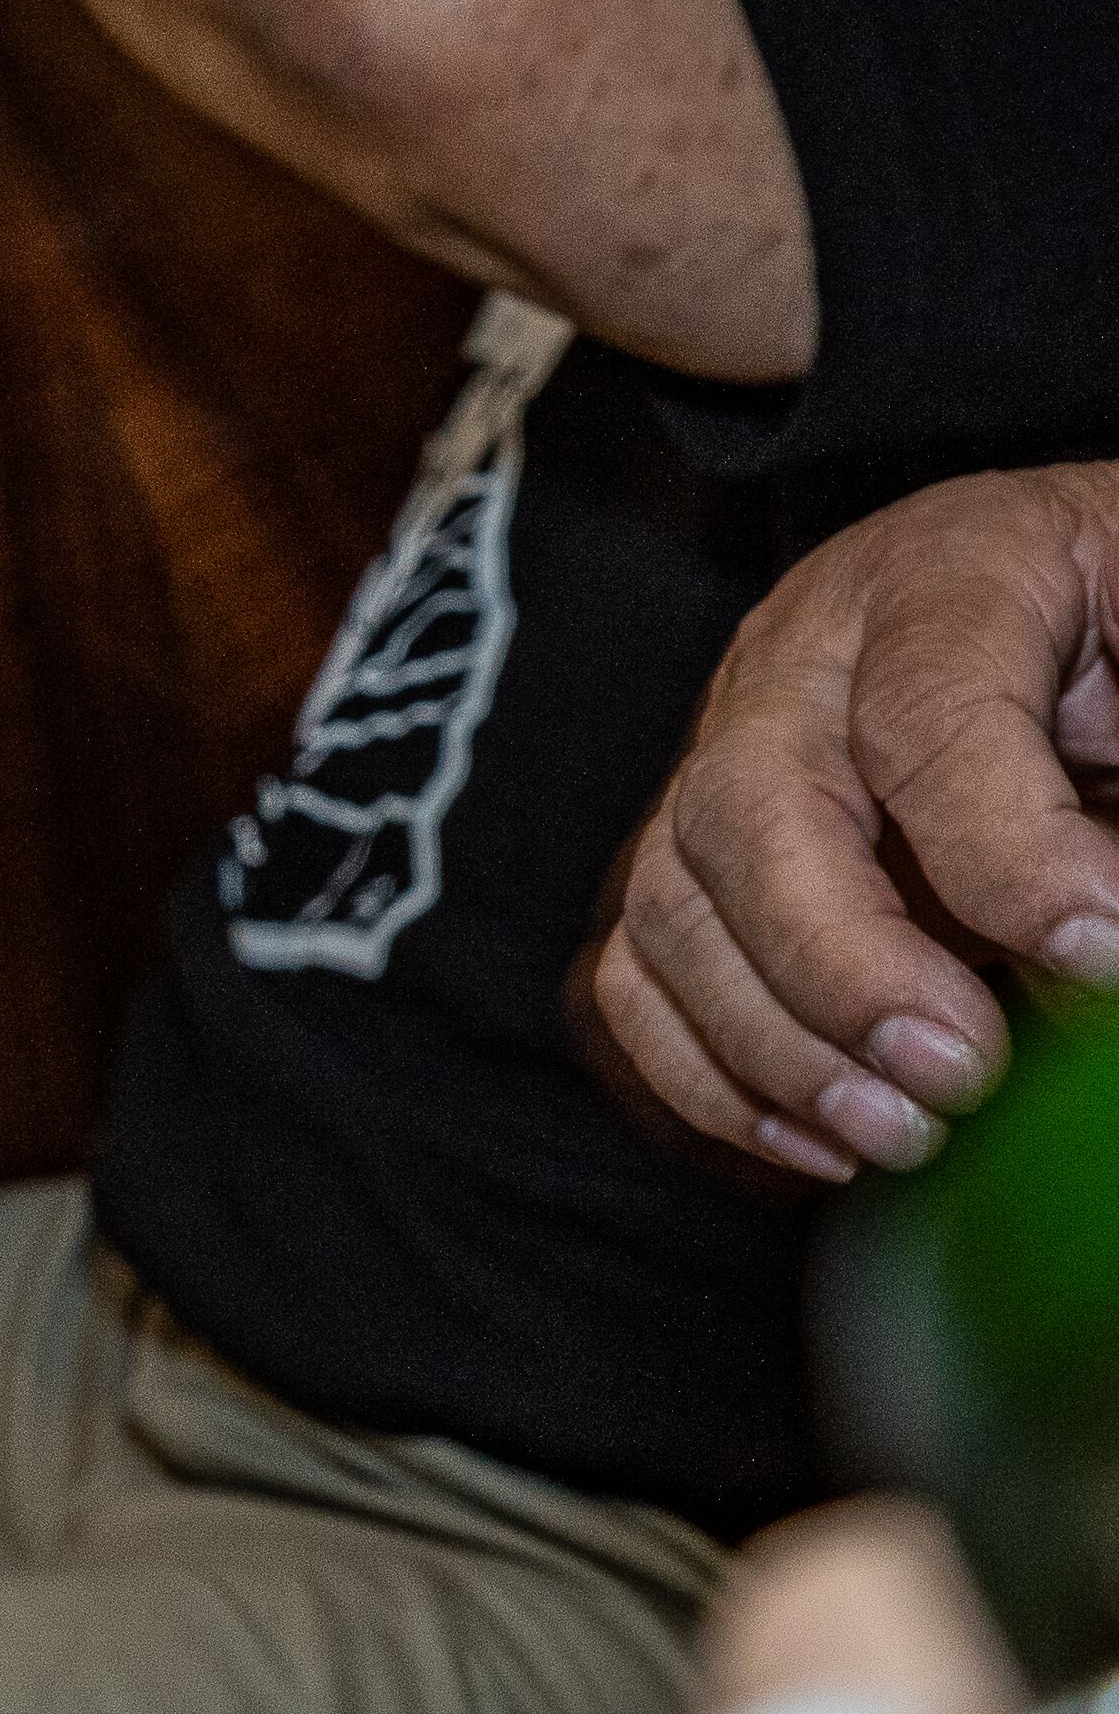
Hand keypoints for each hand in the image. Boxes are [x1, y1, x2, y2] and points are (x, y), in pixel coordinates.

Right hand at [587, 464, 1118, 1181]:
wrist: (1078, 607)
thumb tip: (1095, 964)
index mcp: (948, 572)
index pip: (929, 710)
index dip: (1009, 851)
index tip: (1105, 959)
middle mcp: (801, 656)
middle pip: (750, 806)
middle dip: (846, 964)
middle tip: (968, 1073)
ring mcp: (728, 750)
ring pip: (673, 899)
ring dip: (774, 1043)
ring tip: (904, 1135)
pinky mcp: (702, 849)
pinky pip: (641, 969)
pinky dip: (710, 1074)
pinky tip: (822, 1142)